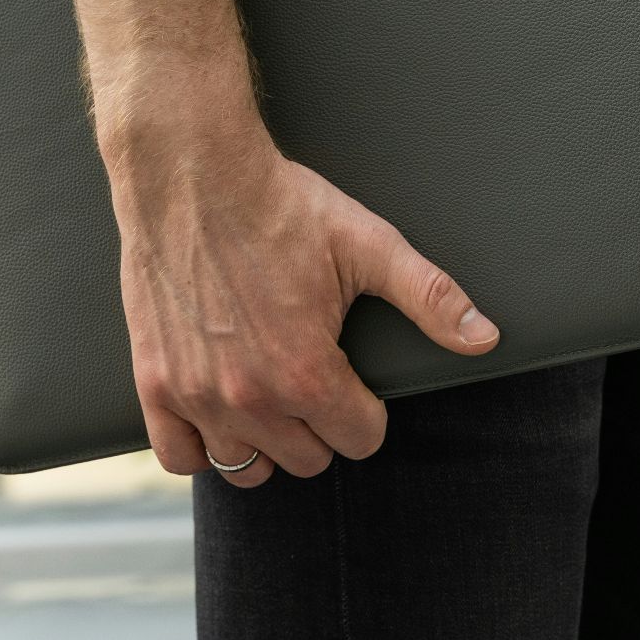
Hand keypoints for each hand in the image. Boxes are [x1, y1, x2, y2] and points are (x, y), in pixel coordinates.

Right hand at [113, 134, 499, 486]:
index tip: (354, 380)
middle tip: (312, 378)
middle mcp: (251, 397)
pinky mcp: (154, 383)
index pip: (359, 440)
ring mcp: (197, 395)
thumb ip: (429, 298)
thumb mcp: (367, 244)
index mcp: (308, 373)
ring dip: (264, 441)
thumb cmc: (278, 204)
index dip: (365, 410)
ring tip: (269, 398)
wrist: (191, 172)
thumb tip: (485, 336)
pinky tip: (217, 414)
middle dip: (318, 425)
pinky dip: (200, 447)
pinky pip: (180, 457)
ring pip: (246, 468)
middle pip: (307, 459)